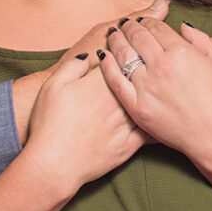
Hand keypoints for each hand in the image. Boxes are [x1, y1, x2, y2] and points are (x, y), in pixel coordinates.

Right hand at [24, 52, 147, 200]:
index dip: (123, 50)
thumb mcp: (52, 86)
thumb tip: (89, 56)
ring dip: (153, 92)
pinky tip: (162, 116)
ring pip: (146, 103)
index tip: (126, 46)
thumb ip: (72, 66)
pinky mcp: (129, 145)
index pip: (119, 59)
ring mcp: (125, 124)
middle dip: (142, 68)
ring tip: (159, 85)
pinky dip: (158, 121)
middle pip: (136, 79)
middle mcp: (117, 101)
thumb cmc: (49, 124)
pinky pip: (150, 131)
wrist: (54, 164)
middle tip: (148, 62)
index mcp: (99, 84)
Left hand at [100, 18, 211, 164]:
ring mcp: (147, 86)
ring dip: (115, 39)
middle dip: (129, 26)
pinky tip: (103, 55)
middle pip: (137, 36)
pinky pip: (115, 80)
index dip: (147, 20)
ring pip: (123, 53)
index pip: (155, 27)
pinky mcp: (136, 105)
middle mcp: (161, 66)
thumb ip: (199, 38)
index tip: (142, 20)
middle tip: (124, 23)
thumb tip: (182, 25)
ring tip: (113, 34)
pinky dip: (107, 65)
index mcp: (181, 52)